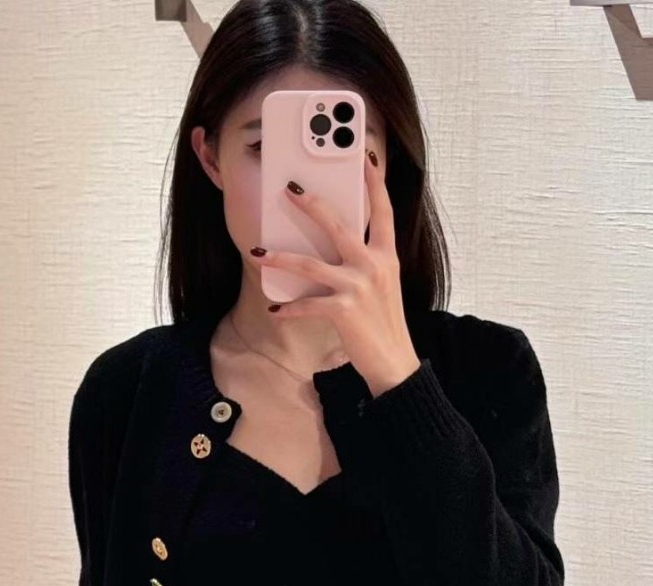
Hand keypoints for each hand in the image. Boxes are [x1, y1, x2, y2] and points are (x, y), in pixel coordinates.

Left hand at [250, 151, 421, 399]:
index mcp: (386, 255)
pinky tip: (276, 310)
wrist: (394, 363)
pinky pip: (307, 304)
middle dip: (311, 204)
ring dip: (280, 258)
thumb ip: (365, 261)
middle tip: (289, 188)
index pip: (382, 209)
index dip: (373, 180)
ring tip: (258, 253)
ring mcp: (359, 287)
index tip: (363, 155)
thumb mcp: (383, 285)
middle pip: (337, 224)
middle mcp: (374, 265)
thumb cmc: (383, 323)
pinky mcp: (344, 310)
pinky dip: (289, 309)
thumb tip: (334, 246)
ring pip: (311, 263)